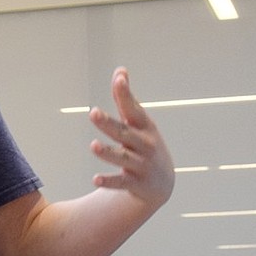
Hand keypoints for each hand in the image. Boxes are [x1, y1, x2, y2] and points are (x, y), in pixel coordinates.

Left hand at [88, 67, 174, 208]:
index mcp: (144, 127)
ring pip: (123, 158)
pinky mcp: (136, 184)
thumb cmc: (145, 145)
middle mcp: (144, 144)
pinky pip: (121, 183)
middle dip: (109, 123)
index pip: (133, 108)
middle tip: (93, 113)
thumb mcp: (139, 122)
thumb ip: (126, 99)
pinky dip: (109, 181)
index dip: (125, 94)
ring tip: (93, 146)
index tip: (118, 78)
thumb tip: (120, 70)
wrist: (162, 184)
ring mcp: (141, 165)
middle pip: (124, 133)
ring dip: (108, 153)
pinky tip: (96, 179)